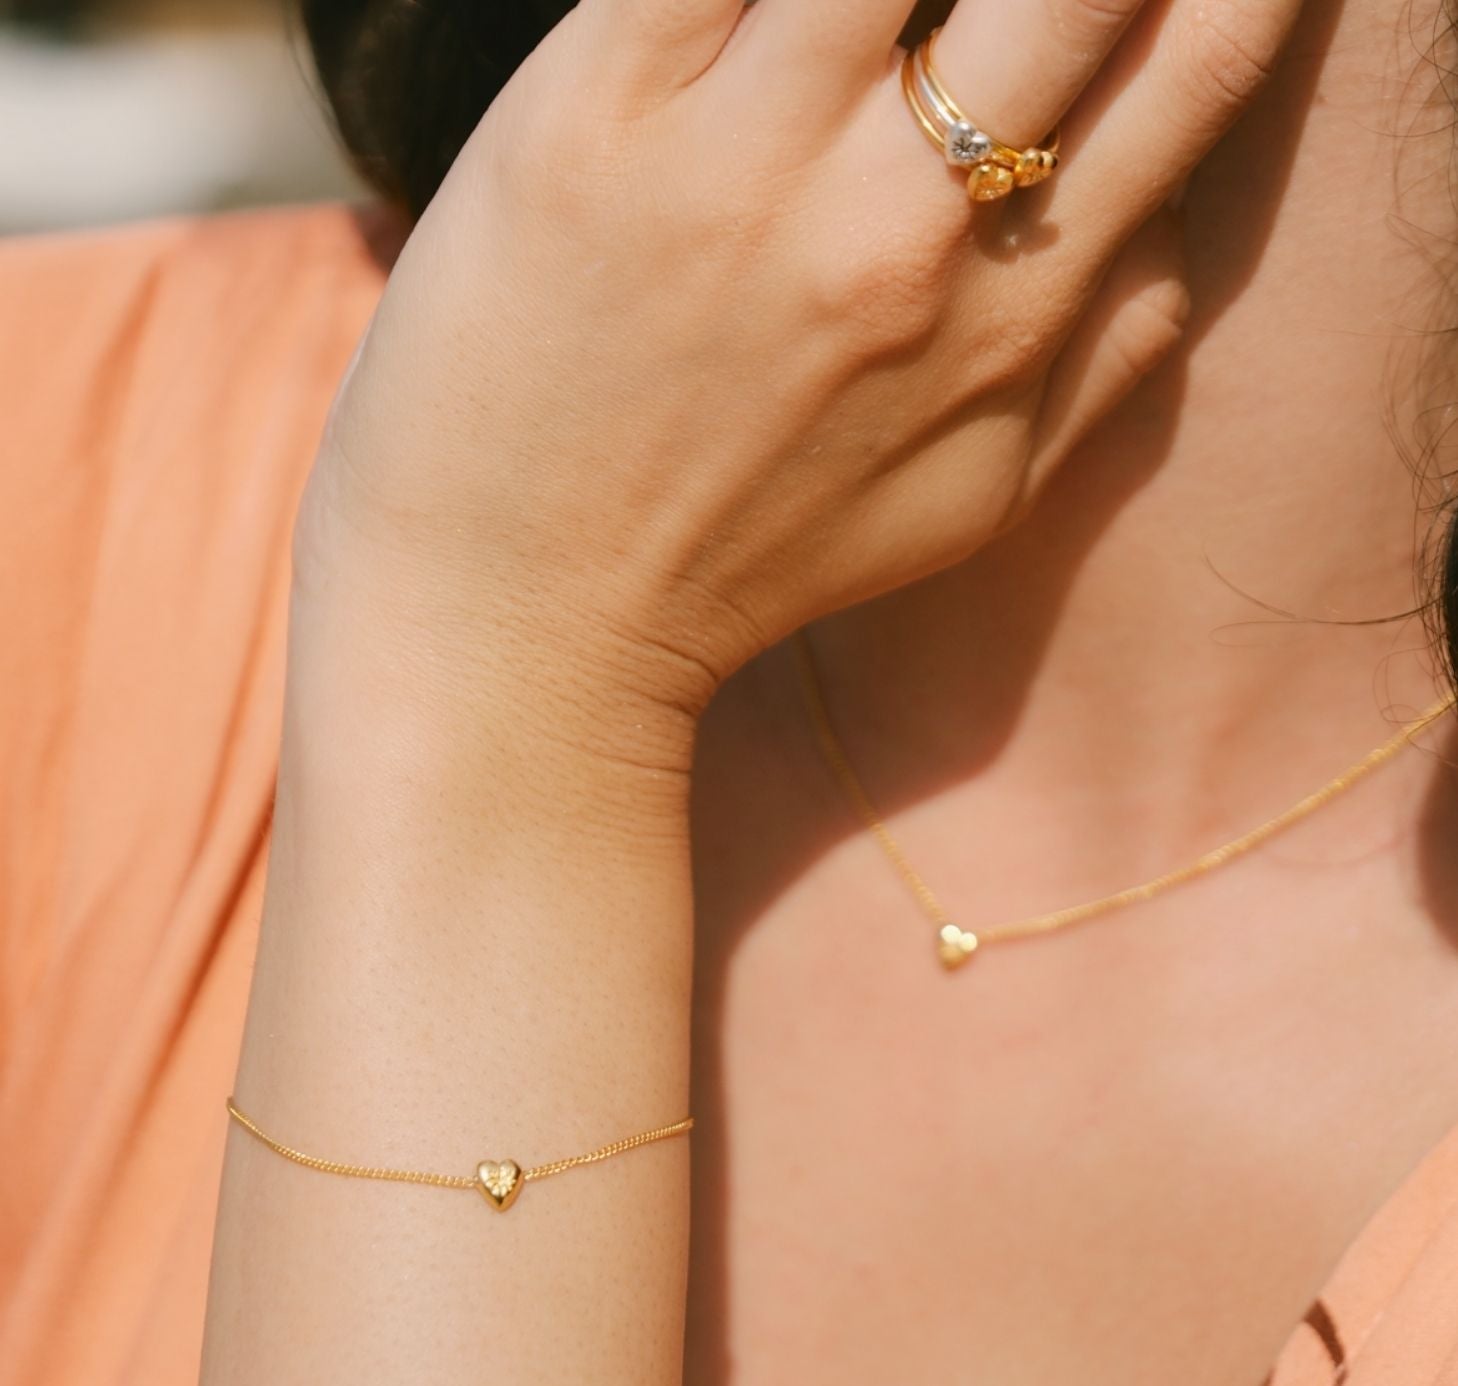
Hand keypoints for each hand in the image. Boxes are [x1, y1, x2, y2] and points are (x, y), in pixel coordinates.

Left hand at [303, 0, 1302, 723]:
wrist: (524, 628)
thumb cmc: (742, 561)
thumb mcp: (968, 500)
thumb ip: (1100, 359)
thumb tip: (1174, 216)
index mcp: (1010, 315)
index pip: (1202, 58)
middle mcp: (905, 228)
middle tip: (1007, 0)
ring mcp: (748, 161)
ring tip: (865, 22)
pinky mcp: (593, 113)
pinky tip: (766, 4)